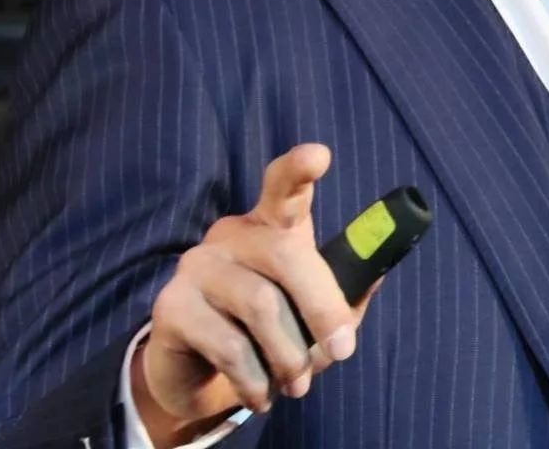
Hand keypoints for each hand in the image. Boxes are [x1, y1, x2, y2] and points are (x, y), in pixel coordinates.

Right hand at [131, 143, 378, 446]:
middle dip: (323, 307)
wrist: (199, 377)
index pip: (282, 186)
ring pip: (260, 304)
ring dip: (290, 355)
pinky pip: (228, 344)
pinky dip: (255, 377)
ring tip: (296, 383)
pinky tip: (260, 392)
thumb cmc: (270, 333)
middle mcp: (231, 234)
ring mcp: (197, 265)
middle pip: (285, 252)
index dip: (299, 168)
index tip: (319, 156)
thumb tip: (376, 270)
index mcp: (270, 225)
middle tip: (342, 351)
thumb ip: (344, 293)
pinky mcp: (171, 305)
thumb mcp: (313, 314)